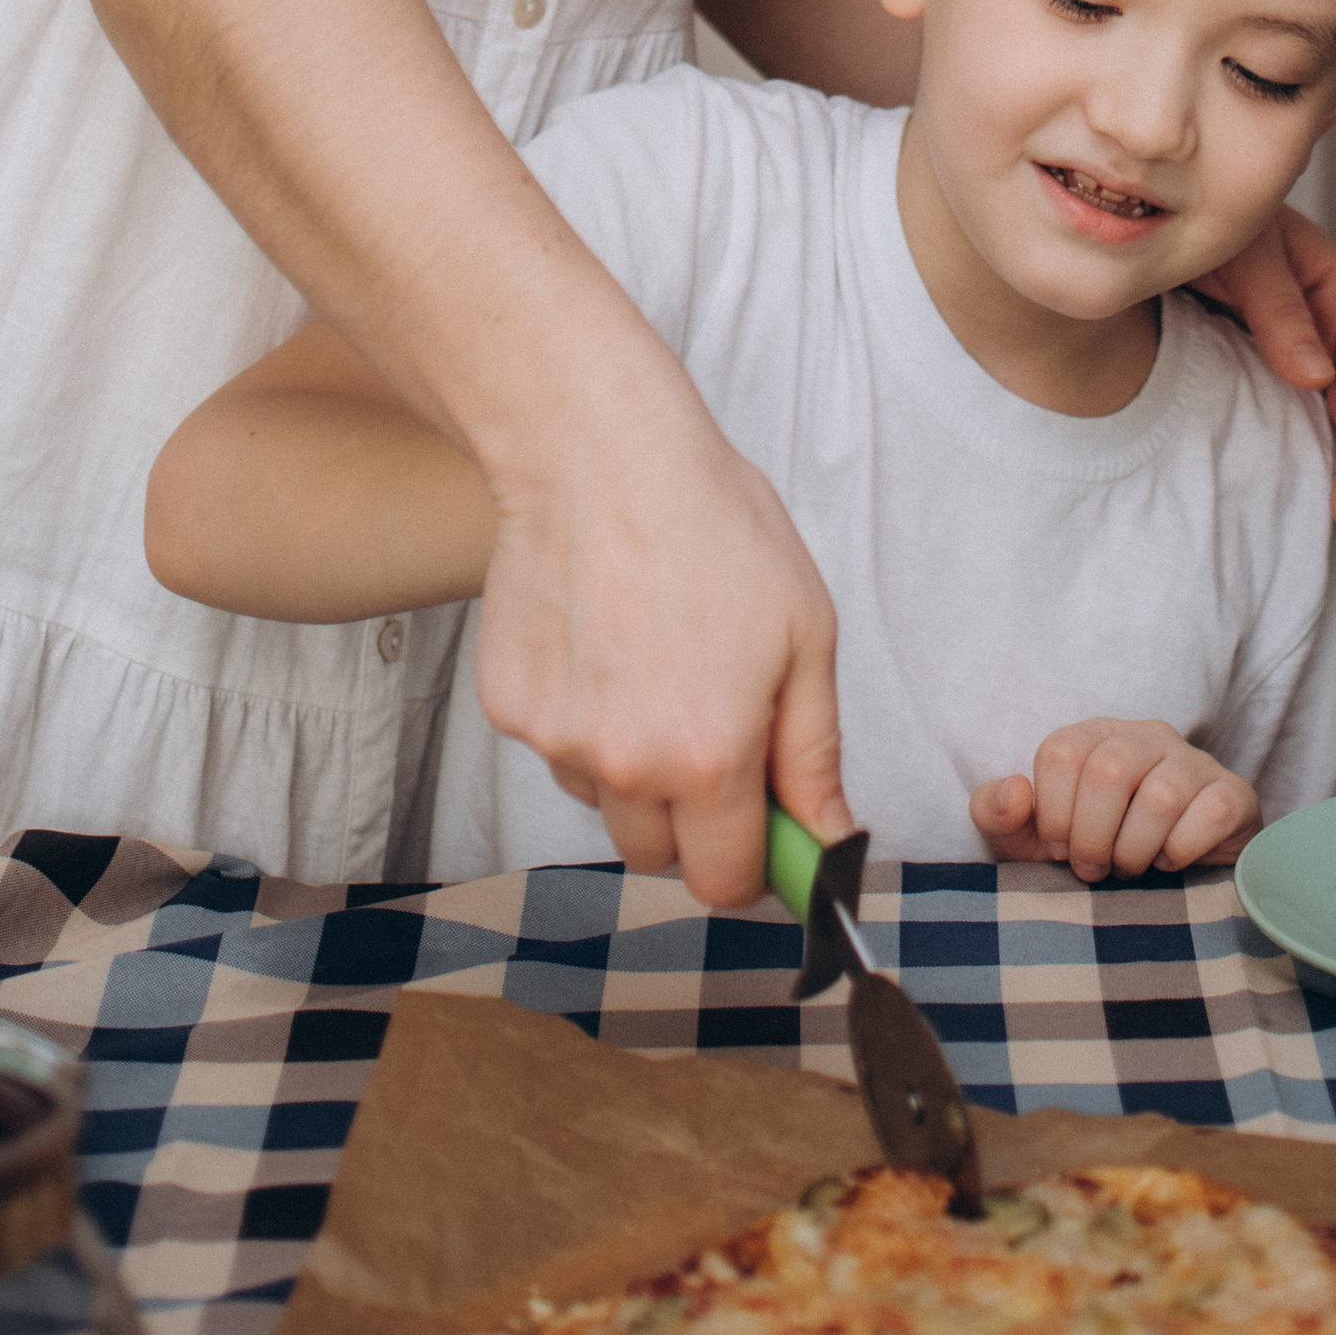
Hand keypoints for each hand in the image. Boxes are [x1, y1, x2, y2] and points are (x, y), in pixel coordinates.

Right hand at [475, 374, 852, 909]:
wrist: (598, 453)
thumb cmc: (714, 526)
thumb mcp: (804, 633)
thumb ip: (813, 754)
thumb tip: (826, 842)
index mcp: (709, 758)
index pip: (724, 881)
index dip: (752, 860)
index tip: (765, 823)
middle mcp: (624, 766)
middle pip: (657, 856)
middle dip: (693, 819)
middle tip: (713, 727)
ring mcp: (556, 740)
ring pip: (605, 799)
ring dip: (633, 764)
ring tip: (653, 660)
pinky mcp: (509, 708)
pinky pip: (559, 747)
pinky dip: (584, 716)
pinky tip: (603, 639)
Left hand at [969, 719, 1260, 882]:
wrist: (1168, 890)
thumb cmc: (1094, 855)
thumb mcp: (1032, 844)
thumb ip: (997, 815)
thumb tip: (1013, 790)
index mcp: (1093, 736)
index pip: (1059, 753)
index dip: (1053, 814)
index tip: (1060, 850)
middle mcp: (1145, 735)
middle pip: (1108, 771)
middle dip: (1092, 838)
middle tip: (1094, 870)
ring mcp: (1193, 760)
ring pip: (1160, 797)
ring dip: (1135, 850)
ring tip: (1131, 867)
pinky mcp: (1234, 793)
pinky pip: (1209, 814)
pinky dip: (1181, 852)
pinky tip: (1171, 862)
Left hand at [1196, 208, 1335, 537]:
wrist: (1140, 218)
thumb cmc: (1197, 211)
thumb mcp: (1243, 251)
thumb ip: (1278, 307)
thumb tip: (1318, 378)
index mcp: (1332, 284)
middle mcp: (1322, 320)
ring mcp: (1294, 346)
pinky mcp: (1259, 365)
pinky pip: (1296, 414)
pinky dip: (1311, 453)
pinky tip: (1316, 491)